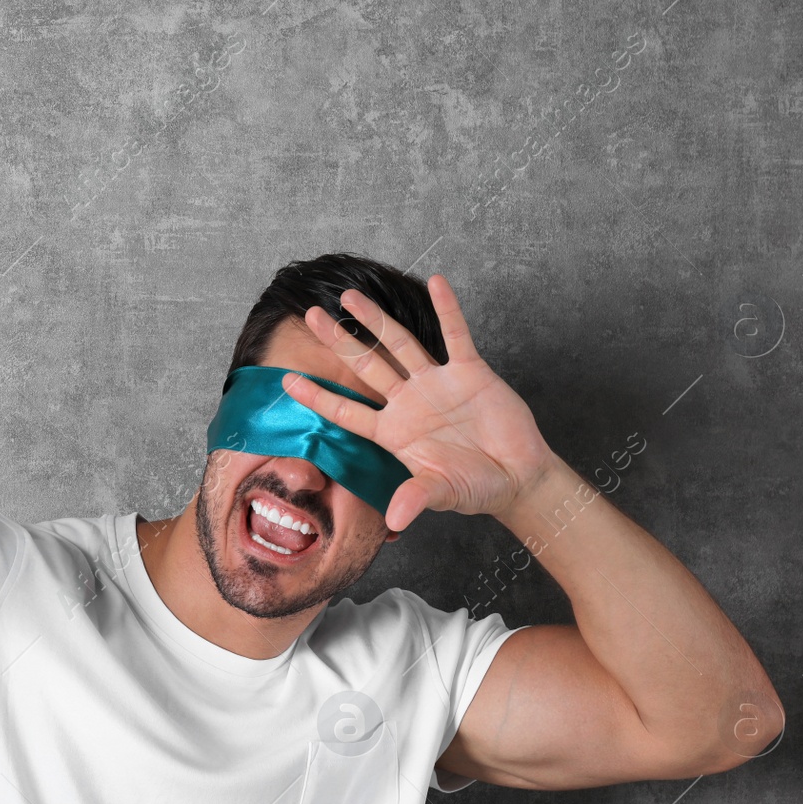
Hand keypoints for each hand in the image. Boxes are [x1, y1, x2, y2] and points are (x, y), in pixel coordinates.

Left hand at [283, 274, 553, 531]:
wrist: (516, 478)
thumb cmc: (475, 488)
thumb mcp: (442, 493)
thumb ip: (418, 498)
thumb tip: (395, 521)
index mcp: (394, 432)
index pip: (347, 411)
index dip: (317, 397)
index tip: (286, 381)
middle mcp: (409, 403)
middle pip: (366, 365)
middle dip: (339, 341)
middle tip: (312, 315)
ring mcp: (437, 384)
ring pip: (401, 343)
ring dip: (377, 319)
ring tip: (350, 296)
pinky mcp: (470, 373)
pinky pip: (457, 335)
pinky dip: (448, 309)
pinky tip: (436, 282)